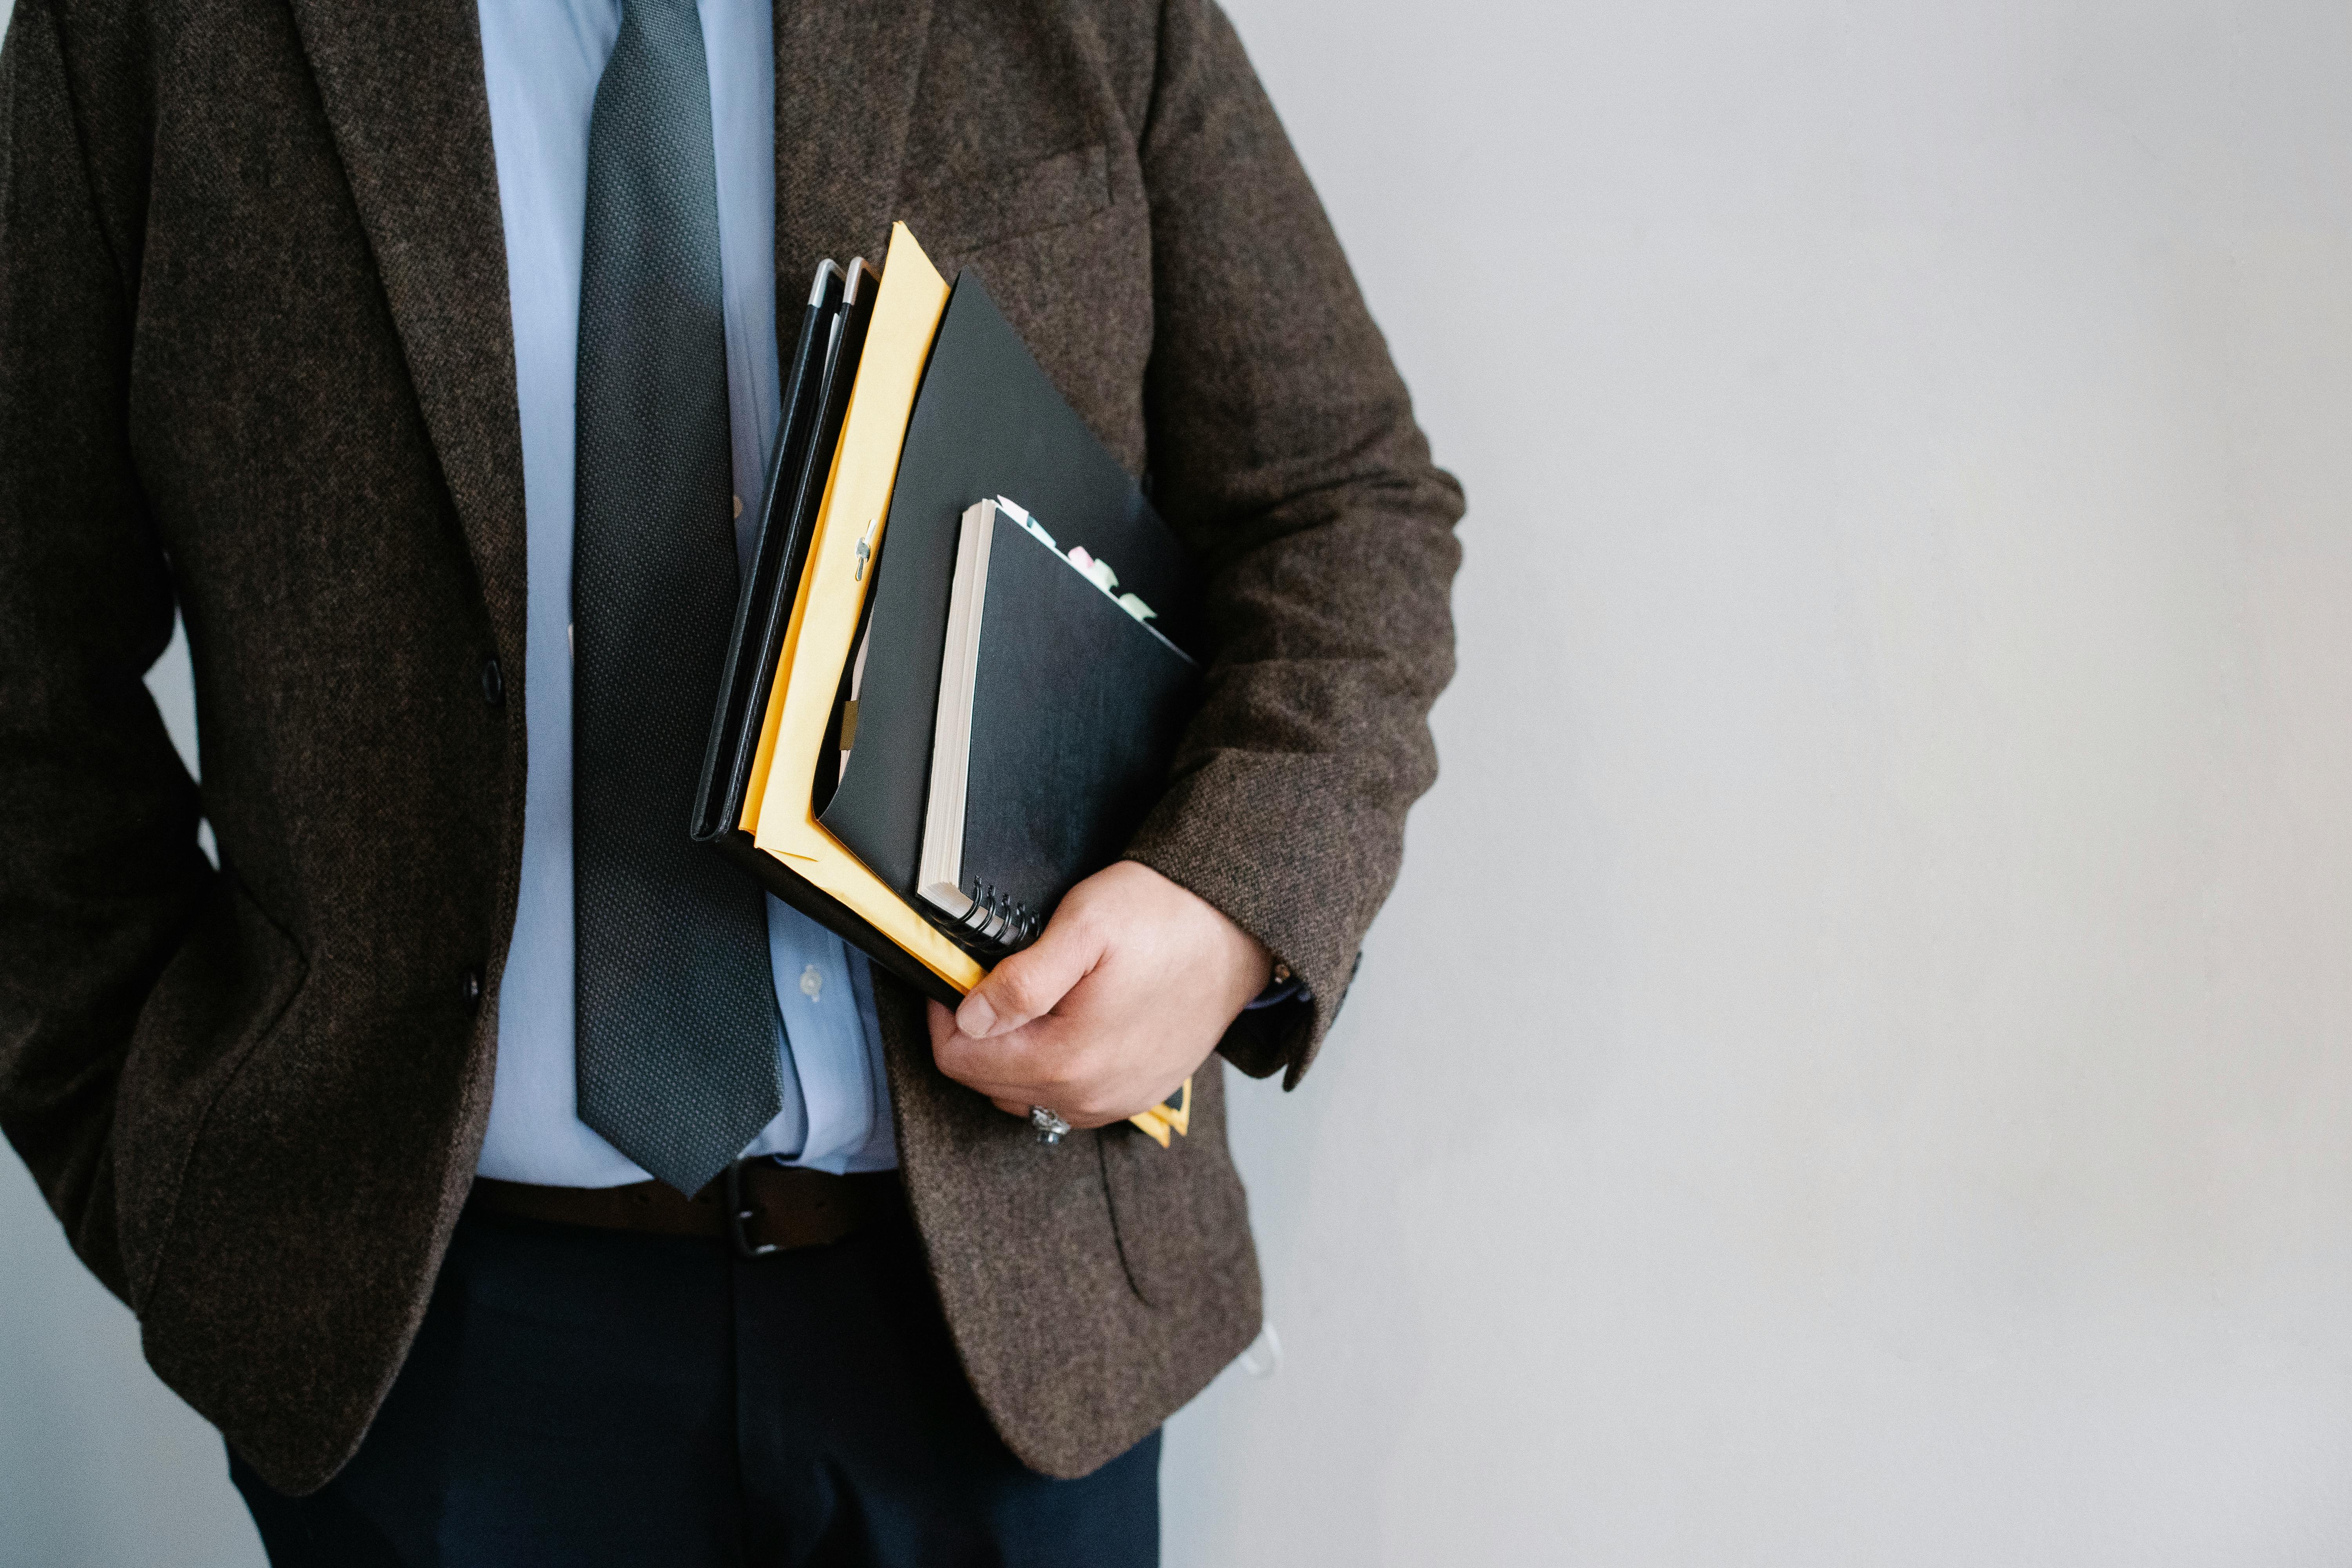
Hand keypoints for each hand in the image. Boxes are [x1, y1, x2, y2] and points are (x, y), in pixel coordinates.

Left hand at [928, 860, 1273, 1127]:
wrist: (1239, 930)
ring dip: (1013, 1052)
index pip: (960, 1060)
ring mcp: (1116, 1101)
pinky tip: (1066, 1022)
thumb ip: (1020, 981)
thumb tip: (968, 1018)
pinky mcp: (1137, 1095)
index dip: (947, 1014)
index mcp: (1068, 1061)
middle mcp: (1089, 1097)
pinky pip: (1067, 1097)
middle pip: (989, 1083)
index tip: (959, 976)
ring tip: (1033, 999)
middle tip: (997, 979)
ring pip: (1025, 1094)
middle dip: (979, 1034)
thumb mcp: (1084, 927)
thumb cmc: (1167, 918)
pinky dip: (1051, 1066)